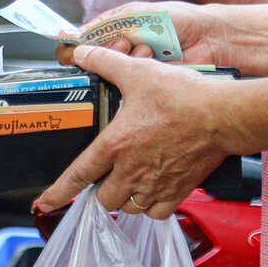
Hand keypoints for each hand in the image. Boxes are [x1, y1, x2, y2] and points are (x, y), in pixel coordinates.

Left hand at [34, 45, 232, 216]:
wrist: (222, 116)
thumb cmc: (182, 96)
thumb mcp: (137, 72)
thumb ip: (105, 63)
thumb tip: (81, 53)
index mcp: (115, 145)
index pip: (78, 175)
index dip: (58, 192)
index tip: (44, 202)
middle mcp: (132, 171)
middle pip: (104, 198)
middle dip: (101, 190)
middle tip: (107, 176)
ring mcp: (155, 186)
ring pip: (129, 207)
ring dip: (126, 198)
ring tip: (131, 182)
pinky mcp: (178, 192)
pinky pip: (156, 213)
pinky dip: (151, 207)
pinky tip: (154, 191)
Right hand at [65, 0, 267, 72]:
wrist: (211, 38)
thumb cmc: (178, 19)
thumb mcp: (137, 14)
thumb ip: (106, 23)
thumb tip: (73, 35)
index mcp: (120, 32)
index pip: (90, 43)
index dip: (84, 45)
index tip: (78, 47)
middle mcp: (127, 53)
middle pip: (100, 60)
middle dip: (111, 51)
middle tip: (125, 44)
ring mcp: (138, 70)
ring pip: (115, 73)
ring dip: (127, 60)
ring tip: (144, 48)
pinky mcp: (150, 85)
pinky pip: (133, 84)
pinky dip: (138, 73)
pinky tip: (150, 60)